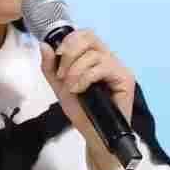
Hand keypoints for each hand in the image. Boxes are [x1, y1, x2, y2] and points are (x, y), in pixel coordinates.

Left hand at [38, 30, 135, 169]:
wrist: (93, 134)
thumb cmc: (82, 111)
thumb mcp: (59, 87)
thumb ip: (50, 67)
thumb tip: (44, 45)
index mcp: (93, 57)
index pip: (82, 34)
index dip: (67, 41)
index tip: (57, 57)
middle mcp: (107, 58)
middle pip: (89, 36)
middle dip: (69, 53)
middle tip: (62, 74)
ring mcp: (117, 67)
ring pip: (93, 54)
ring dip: (75, 71)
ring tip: (71, 88)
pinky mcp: (125, 78)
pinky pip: (103, 67)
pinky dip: (86, 77)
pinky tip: (79, 89)